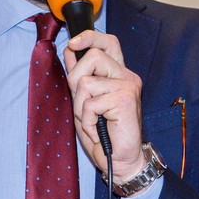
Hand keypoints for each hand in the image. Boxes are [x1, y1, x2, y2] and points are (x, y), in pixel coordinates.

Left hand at [64, 30, 144, 181]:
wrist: (121, 161)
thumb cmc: (104, 135)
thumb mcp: (85, 102)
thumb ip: (80, 76)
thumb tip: (70, 51)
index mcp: (118, 74)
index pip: (108, 42)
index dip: (90, 37)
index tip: (72, 44)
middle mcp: (126, 76)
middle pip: (93, 56)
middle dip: (75, 80)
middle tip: (83, 106)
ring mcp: (128, 86)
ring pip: (86, 81)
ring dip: (80, 107)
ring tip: (92, 121)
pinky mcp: (126, 99)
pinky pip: (90, 103)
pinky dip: (87, 121)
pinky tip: (98, 130)